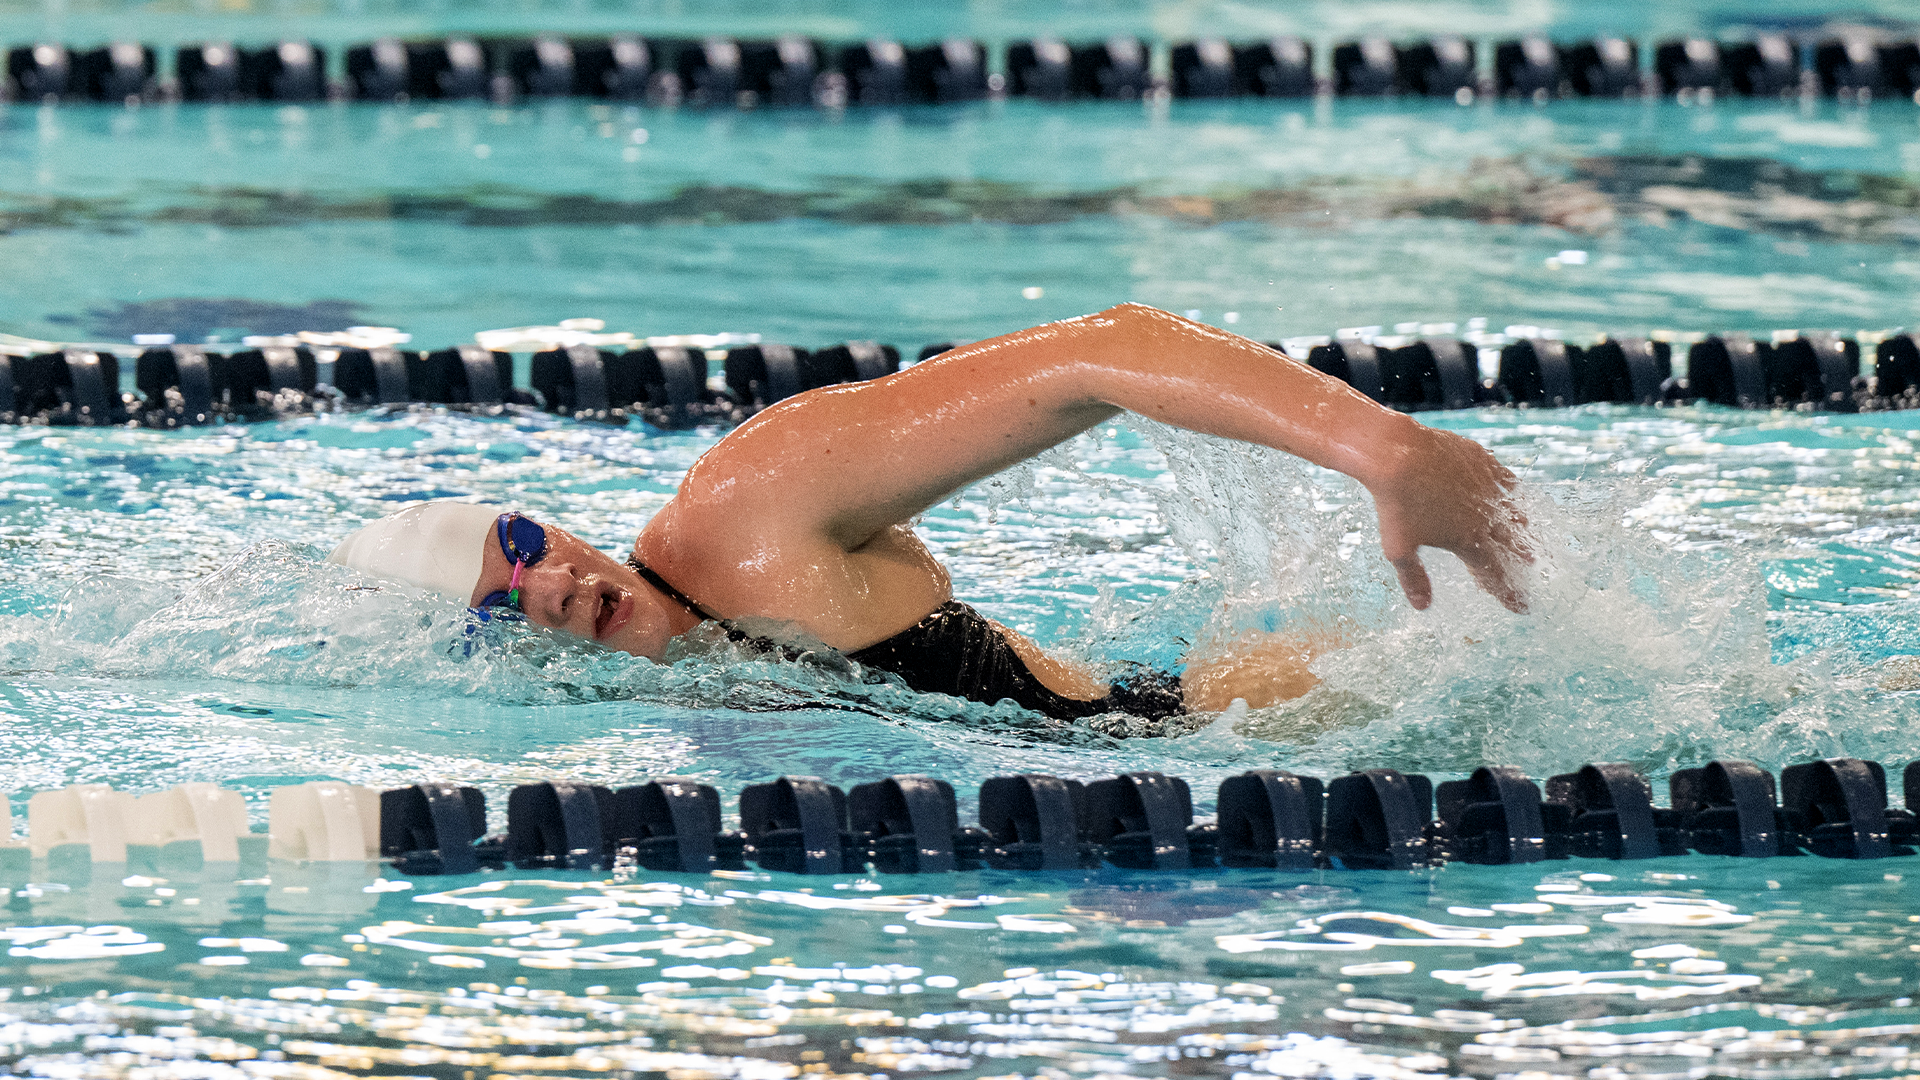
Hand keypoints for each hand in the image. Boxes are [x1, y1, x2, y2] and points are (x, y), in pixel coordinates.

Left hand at [1365, 424, 1530, 612]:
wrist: (1396, 454)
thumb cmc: (1394, 504)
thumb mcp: (1398, 548)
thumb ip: (1414, 578)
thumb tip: (1422, 606)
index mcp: (1468, 540)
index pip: (1494, 574)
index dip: (1508, 593)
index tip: (1520, 607)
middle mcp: (1485, 516)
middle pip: (1511, 545)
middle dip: (1519, 561)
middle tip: (1527, 569)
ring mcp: (1486, 487)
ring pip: (1513, 512)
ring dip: (1521, 528)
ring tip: (1526, 535)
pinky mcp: (1482, 461)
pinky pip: (1506, 479)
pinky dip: (1511, 491)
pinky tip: (1512, 494)